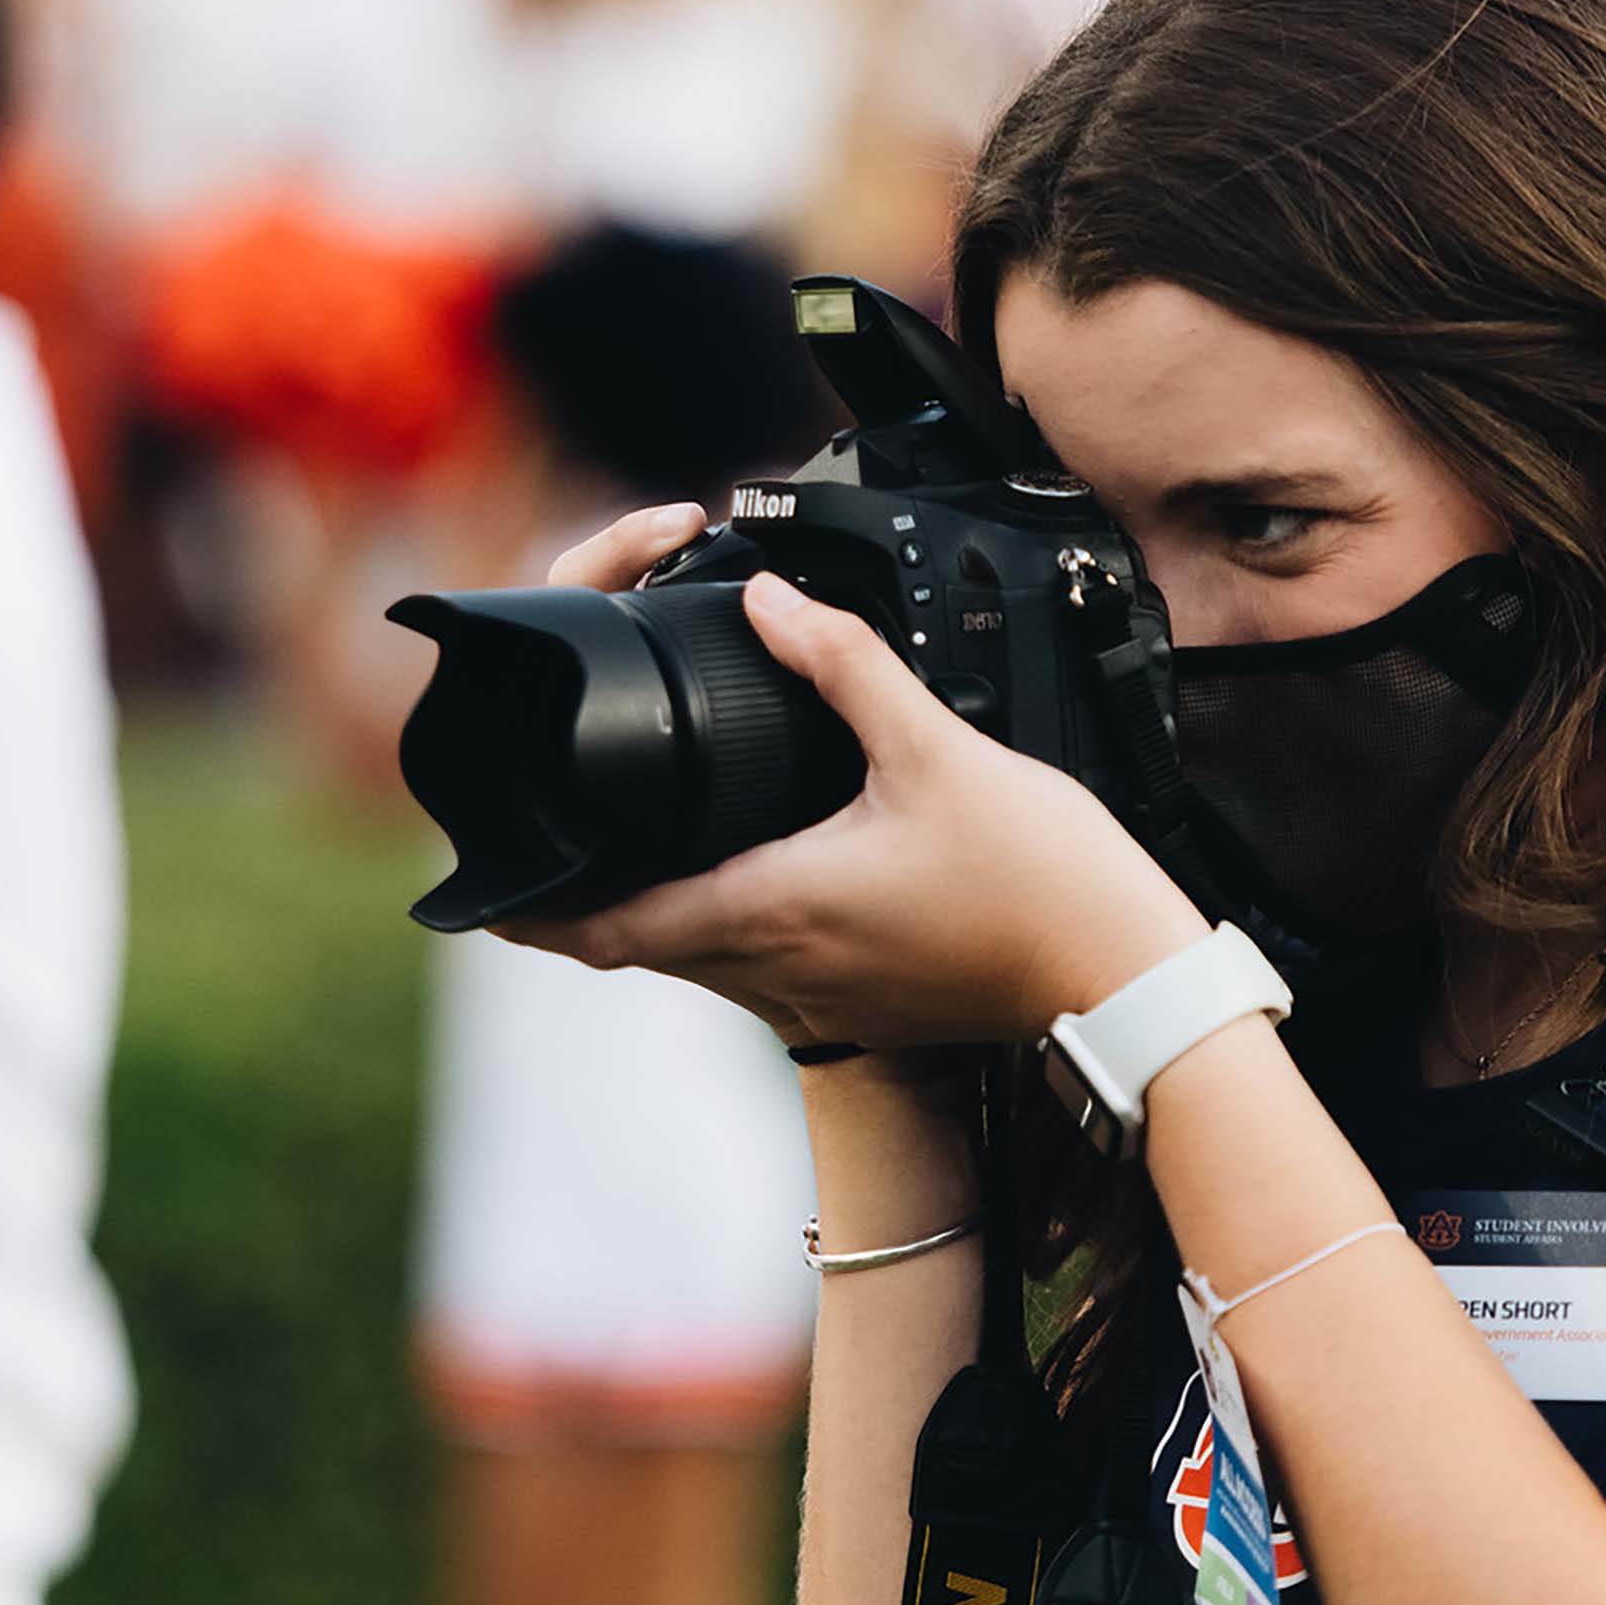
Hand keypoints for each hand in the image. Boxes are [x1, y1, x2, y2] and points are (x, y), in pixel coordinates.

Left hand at [497, 563, 1207, 1048]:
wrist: (1120, 978)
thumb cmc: (1039, 884)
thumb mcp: (935, 750)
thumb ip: (845, 665)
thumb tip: (778, 600)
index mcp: (767, 909)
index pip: (605, 929)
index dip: (531, 911)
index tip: (485, 890)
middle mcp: (775, 970)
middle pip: (636, 946)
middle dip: (583, 899)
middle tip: (555, 838)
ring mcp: (817, 999)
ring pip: (696, 959)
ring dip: (657, 909)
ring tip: (639, 841)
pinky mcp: (860, 1004)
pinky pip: (759, 968)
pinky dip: (727, 921)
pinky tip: (755, 870)